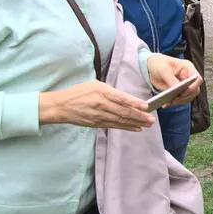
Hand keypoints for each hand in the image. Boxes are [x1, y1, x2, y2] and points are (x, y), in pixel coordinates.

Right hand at [39, 80, 154, 130]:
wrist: (61, 106)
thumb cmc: (78, 92)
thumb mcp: (94, 85)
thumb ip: (110, 91)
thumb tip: (126, 98)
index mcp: (101, 91)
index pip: (121, 98)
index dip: (134, 103)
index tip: (146, 106)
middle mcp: (101, 104)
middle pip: (123, 112)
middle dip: (139, 116)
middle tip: (151, 119)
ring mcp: (99, 115)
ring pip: (120, 121)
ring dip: (135, 123)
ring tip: (147, 124)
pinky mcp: (97, 124)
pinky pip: (114, 126)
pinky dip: (126, 127)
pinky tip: (136, 128)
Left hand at [145, 54, 201, 104]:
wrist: (151, 67)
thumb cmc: (158, 63)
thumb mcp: (163, 69)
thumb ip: (171, 79)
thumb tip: (177, 89)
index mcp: (188, 68)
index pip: (198, 79)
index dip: (193, 87)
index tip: (183, 92)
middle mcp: (188, 77)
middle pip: (195, 90)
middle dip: (185, 96)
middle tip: (174, 99)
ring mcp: (184, 85)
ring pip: (188, 97)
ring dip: (180, 101)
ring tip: (169, 102)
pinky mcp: (179, 91)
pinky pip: (180, 99)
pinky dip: (174, 102)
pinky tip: (166, 103)